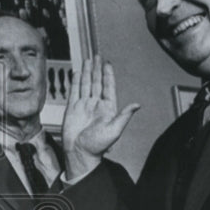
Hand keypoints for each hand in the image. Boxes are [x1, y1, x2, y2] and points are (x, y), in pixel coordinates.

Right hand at [61, 56, 139, 179]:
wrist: (79, 153)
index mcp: (107, 109)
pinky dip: (75, 81)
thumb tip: (137, 104)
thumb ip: (124, 116)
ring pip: (86, 84)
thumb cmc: (97, 146)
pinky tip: (77, 73)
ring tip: (88, 60)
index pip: (108, 87)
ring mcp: (83, 105)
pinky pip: (74, 91)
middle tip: (97, 56)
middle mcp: (96, 105)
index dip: (108, 75)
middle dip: (97, 69)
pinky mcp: (72, 108)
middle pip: (97, 82)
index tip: (108, 64)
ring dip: (87, 72)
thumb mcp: (115, 130)